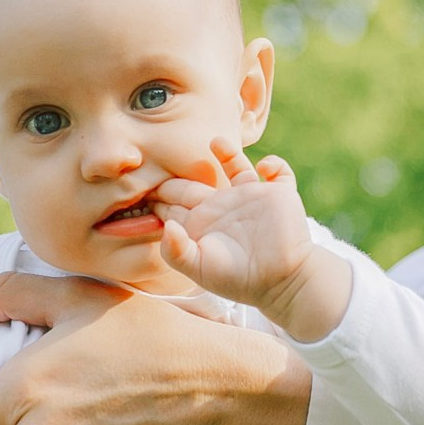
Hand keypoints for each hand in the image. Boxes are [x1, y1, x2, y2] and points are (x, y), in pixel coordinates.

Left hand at [153, 139, 350, 340]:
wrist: (281, 283)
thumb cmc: (237, 279)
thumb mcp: (198, 268)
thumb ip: (175, 250)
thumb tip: (167, 225)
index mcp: (202, 222)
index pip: (175, 202)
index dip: (160, 194)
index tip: (143, 186)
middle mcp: (224, 205)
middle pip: (198, 181)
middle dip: (181, 171)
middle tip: (166, 154)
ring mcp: (252, 197)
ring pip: (237, 166)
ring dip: (228, 151)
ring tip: (217, 141)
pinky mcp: (279, 194)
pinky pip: (278, 171)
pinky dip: (274, 164)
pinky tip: (264, 168)